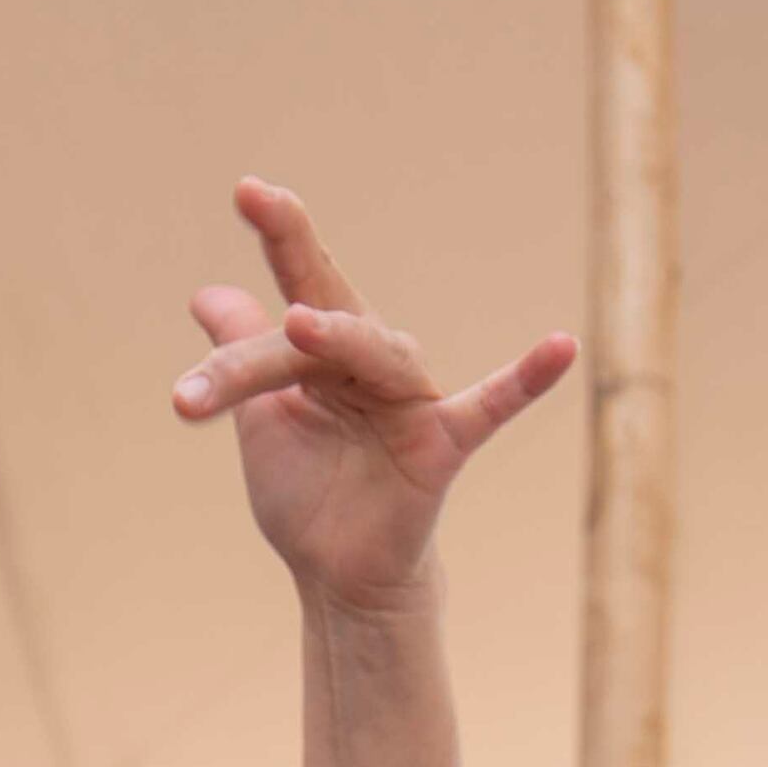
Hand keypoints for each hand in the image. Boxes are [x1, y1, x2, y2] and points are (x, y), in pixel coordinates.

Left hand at [171, 179, 574, 613]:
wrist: (337, 577)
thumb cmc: (308, 494)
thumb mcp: (263, 419)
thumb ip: (241, 353)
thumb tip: (206, 292)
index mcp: (326, 351)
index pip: (298, 284)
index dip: (277, 233)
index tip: (246, 188)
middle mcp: (371, 360)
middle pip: (318, 317)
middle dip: (285, 269)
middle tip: (246, 232)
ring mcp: (409, 399)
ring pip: (367, 354)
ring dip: (335, 337)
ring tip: (296, 324)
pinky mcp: (442, 445)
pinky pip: (490, 406)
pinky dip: (526, 378)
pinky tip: (561, 347)